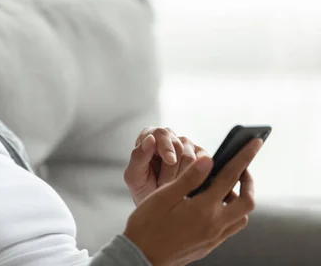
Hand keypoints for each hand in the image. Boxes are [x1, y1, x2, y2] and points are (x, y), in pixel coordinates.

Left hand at [124, 127, 208, 204]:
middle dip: (170, 170)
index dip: (166, 147)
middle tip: (162, 184)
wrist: (158, 206)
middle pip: (178, 146)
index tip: (170, 160)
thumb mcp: (134, 176)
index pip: (161, 134)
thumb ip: (138, 156)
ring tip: (170, 185)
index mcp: (150, 136)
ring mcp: (187, 145)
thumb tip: (150, 138)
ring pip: (191, 157)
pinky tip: (184, 183)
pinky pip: (203, 163)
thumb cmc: (143, 188)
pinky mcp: (202, 156)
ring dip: (180, 176)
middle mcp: (169, 137)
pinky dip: (195, 176)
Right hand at [124, 138, 261, 265]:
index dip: (244, 157)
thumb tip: (208, 159)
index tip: (255, 142)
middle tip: (240, 168)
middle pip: (247, 200)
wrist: (141, 257)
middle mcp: (214, 224)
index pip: (230, 176)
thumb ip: (189, 178)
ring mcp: (213, 237)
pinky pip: (230, 228)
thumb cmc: (147, 225)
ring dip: (240, 198)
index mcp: (203, 208)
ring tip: (225, 187)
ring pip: (242, 217)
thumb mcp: (163, 196)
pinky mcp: (209, 245)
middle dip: (248, 181)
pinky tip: (215, 206)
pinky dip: (231, 213)